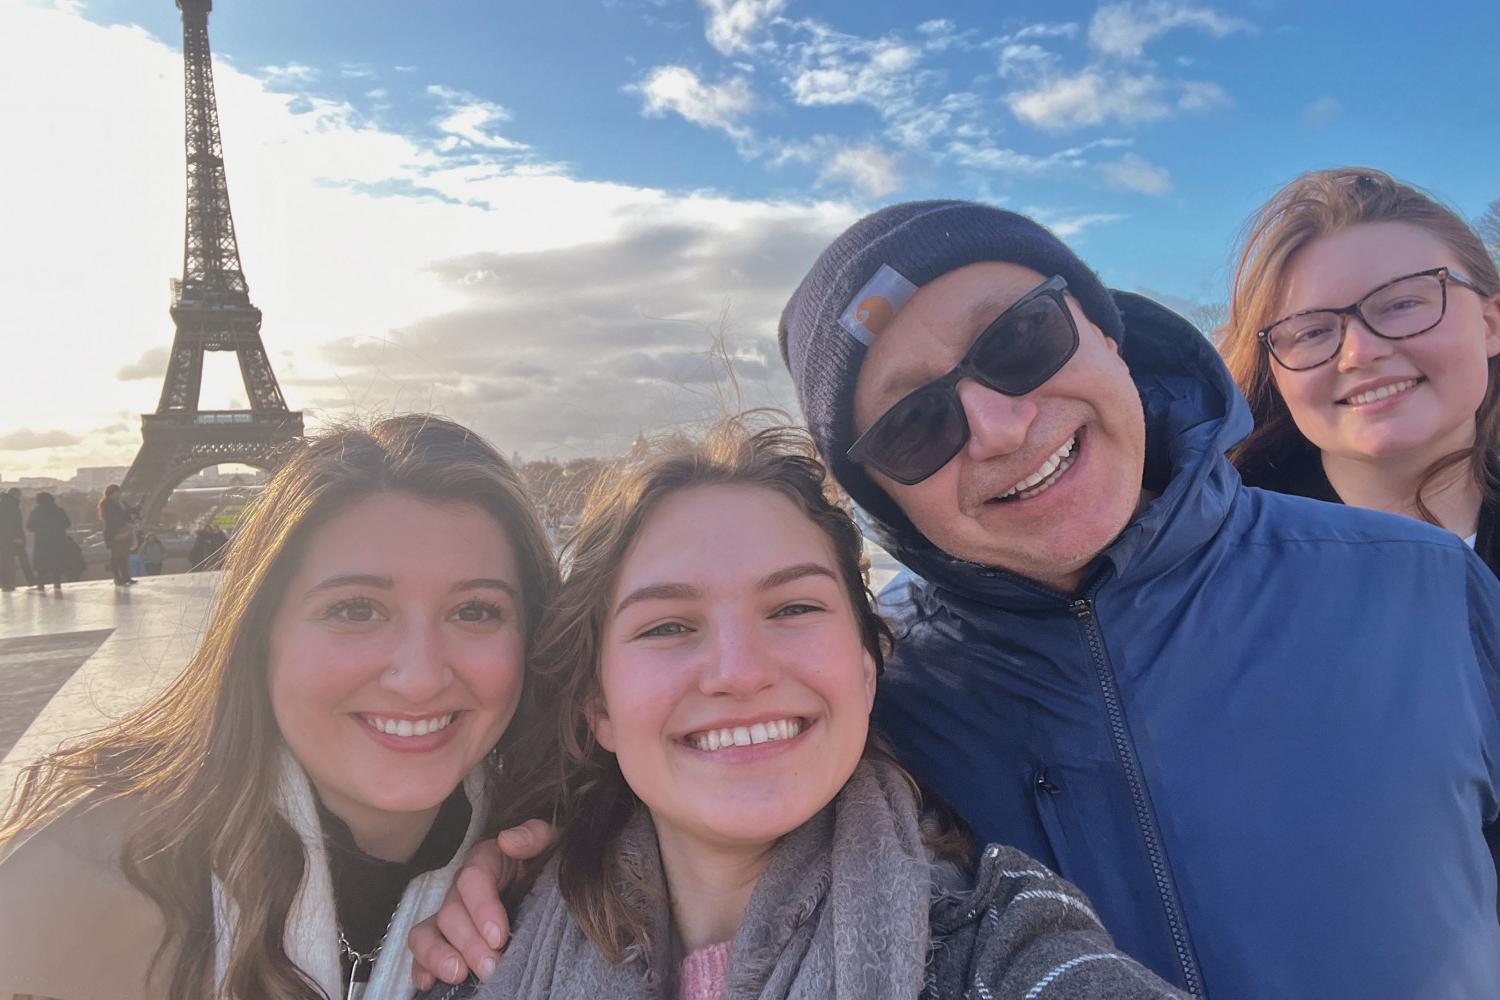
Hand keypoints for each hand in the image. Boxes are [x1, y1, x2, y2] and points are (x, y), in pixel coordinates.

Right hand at [409, 819, 555, 989]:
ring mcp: (451, 915)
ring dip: (438, 955)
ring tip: (459, 975)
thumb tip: (508, 840)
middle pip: (451, 913)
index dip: (482, 908)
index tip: (499, 937)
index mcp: (486, 861)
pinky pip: (421, 952)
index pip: (473, 879)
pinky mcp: (447, 940)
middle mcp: (463, 889)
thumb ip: (534, 835)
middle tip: (491, 968)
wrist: (549, 886)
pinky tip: (431, 983)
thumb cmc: (547, 864)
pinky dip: (421, 968)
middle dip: (469, 944)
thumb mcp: (550, 843)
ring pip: (426, 932)